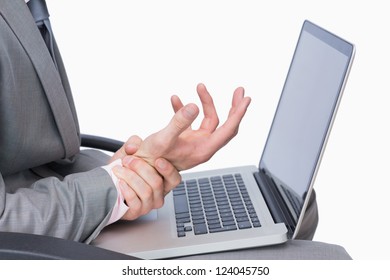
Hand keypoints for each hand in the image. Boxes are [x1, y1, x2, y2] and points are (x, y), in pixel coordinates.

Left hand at [111, 136, 180, 219]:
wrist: (107, 184)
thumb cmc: (123, 169)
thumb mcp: (128, 153)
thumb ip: (133, 144)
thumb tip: (133, 146)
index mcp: (163, 180)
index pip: (174, 179)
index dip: (168, 170)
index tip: (158, 160)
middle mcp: (158, 194)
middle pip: (157, 183)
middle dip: (141, 169)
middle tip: (128, 160)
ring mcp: (148, 204)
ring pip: (146, 192)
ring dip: (130, 178)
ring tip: (119, 170)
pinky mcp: (136, 212)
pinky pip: (135, 202)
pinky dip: (126, 190)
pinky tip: (120, 182)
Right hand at [131, 83, 250, 169]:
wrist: (142, 170)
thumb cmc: (152, 160)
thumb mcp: (163, 139)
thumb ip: (178, 122)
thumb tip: (194, 106)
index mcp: (204, 149)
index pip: (228, 130)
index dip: (239, 114)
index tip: (246, 99)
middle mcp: (203, 146)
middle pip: (226, 125)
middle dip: (233, 107)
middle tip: (239, 91)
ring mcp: (196, 142)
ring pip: (209, 120)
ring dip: (205, 103)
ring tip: (200, 87)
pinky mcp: (186, 139)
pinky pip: (191, 121)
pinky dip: (184, 109)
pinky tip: (175, 100)